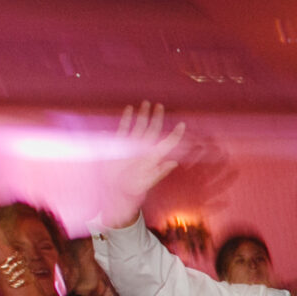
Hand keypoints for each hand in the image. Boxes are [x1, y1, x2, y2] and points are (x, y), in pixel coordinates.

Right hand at [101, 101, 186, 228]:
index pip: (167, 143)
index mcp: (153, 156)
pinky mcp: (118, 145)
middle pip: (152, 130)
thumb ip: (160, 172)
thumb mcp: (147, 182)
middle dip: (157, 118)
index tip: (182, 125)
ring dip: (143, 115)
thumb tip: (174, 163)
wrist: (114, 192)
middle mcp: (143, 149)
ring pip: (139, 126)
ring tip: (147, 103)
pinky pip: (123, 128)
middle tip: (160, 106)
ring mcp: (130, 145)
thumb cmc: (133, 189)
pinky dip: (126, 118)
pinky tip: (130, 109)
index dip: (175, 135)